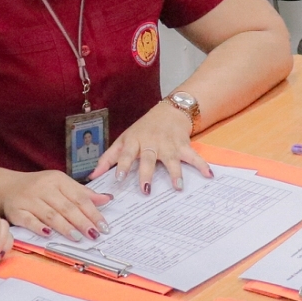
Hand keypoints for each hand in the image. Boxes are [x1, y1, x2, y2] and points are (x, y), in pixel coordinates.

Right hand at [0, 170, 111, 240]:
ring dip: (65, 227)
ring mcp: (29, 199)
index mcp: (57, 179)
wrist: (6, 187)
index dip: (93, 212)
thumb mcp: (60, 185)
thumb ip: (82, 193)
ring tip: (78, 238)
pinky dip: (39, 228)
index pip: (79, 197)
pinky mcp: (17, 211)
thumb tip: (107, 199)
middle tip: (95, 234)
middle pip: (67, 207)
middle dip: (82, 222)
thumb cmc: (38, 188)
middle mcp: (43, 188)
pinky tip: (49, 235)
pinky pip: (29, 221)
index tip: (104, 226)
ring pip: (50, 215)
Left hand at [94, 100, 209, 192]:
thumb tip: (92, 176)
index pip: (126, 153)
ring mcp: (169, 144)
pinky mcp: (183, 145)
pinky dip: (202, 165)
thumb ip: (109, 158)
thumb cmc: (143, 128)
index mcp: (134, 141)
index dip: (122, 165)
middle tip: (146, 189)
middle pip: (148, 158)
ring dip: (175, 173)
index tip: (119, 178)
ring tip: (178, 187)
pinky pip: (193, 156)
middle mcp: (151, 142)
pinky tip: (209, 175)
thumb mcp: (124, 139)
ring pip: (172, 159)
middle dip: (147, 173)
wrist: (170, 110)